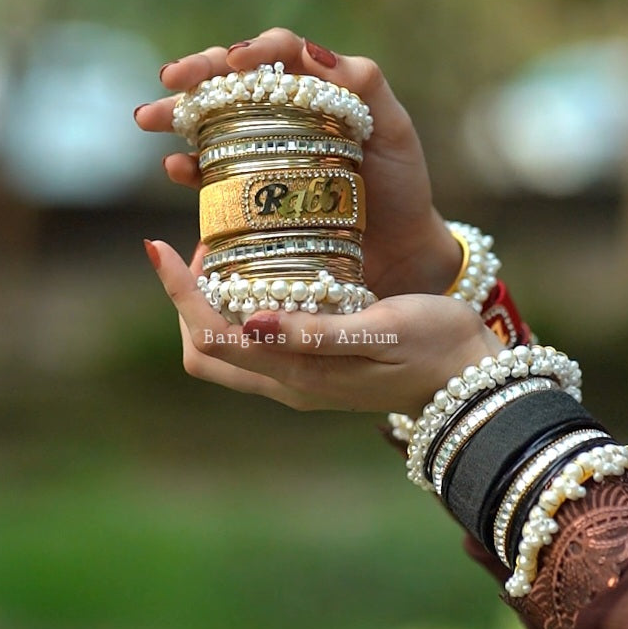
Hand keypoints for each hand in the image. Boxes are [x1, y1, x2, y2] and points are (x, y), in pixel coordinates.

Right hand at [135, 27, 461, 298]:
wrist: (401, 251)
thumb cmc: (402, 185)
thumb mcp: (395, 130)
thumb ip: (367, 86)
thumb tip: (317, 55)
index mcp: (318, 90)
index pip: (279, 53)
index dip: (253, 50)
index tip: (235, 62)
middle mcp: (285, 115)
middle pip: (232, 82)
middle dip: (196, 76)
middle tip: (169, 81)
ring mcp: (264, 153)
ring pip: (211, 122)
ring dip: (177, 116)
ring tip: (150, 119)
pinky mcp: (252, 193)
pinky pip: (213, 174)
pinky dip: (190, 168)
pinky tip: (177, 167)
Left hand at [144, 239, 502, 417]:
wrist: (470, 378)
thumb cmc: (434, 347)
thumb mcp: (381, 330)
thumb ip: (317, 333)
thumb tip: (250, 323)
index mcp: (298, 376)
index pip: (212, 339)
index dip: (178, 293)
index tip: (157, 245)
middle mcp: (288, 383)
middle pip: (205, 349)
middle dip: (188, 299)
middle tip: (206, 245)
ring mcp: (298, 379)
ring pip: (225, 347)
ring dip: (211, 303)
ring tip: (231, 251)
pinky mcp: (312, 366)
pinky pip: (254, 341)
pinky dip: (238, 308)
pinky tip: (262, 271)